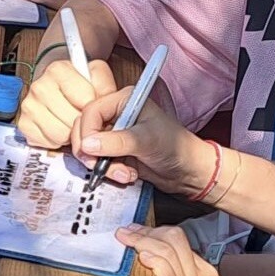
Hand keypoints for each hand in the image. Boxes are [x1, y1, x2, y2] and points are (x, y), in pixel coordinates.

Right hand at [15, 55, 115, 148]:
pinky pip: (47, 142)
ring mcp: (29, 105)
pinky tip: (60, 128)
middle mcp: (40, 86)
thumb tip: (106, 106)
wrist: (57, 84)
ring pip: (60, 134)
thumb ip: (106, 87)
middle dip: (82, 124)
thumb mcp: (98, 76)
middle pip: (71, 120)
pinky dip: (56, 141)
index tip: (93, 105)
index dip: (94, 108)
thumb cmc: (79, 82)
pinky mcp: (24, 124)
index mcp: (58, 70)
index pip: (85, 101)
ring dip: (70, 134)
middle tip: (83, 118)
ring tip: (72, 122)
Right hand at [73, 85, 214, 194]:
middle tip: (99, 167)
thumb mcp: (146, 141)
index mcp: (124, 100)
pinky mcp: (115, 151)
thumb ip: (115, 142)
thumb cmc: (175, 147)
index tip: (89, 151)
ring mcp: (115, 134)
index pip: (91, 111)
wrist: (189, 171)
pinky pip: (99, 161)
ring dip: (103, 166)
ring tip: (124, 174)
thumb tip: (86, 144)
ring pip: (90, 148)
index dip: (87, 132)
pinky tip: (128, 174)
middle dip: (92, 152)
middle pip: (85, 129)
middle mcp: (116, 114)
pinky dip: (110, 171)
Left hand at [119, 225, 241, 275]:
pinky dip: (157, 265)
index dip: (153, 231)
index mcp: (205, 274)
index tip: (134, 231)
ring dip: (144, 241)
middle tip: (124, 232)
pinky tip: (143, 258)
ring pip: (170, 254)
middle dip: (145, 231)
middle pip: (174, 240)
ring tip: (124, 238)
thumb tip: (150, 262)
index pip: (179, 240)